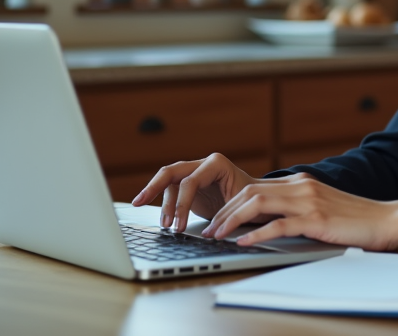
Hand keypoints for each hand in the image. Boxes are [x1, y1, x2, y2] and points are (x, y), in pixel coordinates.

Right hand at [132, 152, 260, 231]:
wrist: (257, 199)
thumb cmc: (252, 202)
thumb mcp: (240, 207)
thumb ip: (223, 215)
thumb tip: (208, 234)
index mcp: (216, 164)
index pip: (190, 181)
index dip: (181, 204)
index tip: (178, 226)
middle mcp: (202, 164)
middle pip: (171, 172)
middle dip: (153, 187)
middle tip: (140, 202)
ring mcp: (194, 173)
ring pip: (168, 183)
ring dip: (163, 204)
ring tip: (165, 225)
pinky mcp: (189, 185)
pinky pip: (171, 191)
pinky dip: (165, 205)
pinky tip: (163, 219)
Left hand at [203, 174, 397, 251]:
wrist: (387, 219)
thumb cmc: (355, 219)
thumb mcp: (322, 207)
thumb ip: (298, 208)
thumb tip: (270, 222)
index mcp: (300, 182)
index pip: (255, 187)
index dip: (231, 203)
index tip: (217, 218)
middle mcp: (301, 186)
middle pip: (250, 192)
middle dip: (224, 211)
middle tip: (209, 229)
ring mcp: (308, 201)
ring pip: (257, 204)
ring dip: (232, 220)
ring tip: (218, 235)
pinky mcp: (316, 219)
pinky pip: (278, 225)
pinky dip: (255, 234)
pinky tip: (243, 242)